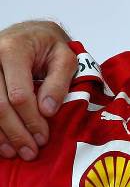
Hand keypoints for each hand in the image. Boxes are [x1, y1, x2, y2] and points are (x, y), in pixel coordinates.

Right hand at [0, 20, 73, 160]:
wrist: (29, 33)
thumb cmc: (49, 45)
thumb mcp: (65, 57)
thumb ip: (59, 82)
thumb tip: (48, 110)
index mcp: (13, 50)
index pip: (18, 94)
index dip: (31, 119)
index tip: (43, 137)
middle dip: (16, 132)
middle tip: (31, 152)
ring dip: (0, 135)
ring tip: (15, 153)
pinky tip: (2, 143)